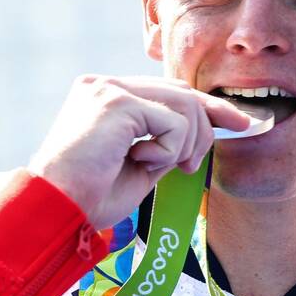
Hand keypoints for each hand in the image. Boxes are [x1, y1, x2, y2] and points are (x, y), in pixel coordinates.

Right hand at [28, 75, 254, 229]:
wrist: (56, 210)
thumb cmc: (91, 196)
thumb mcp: (141, 165)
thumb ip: (167, 142)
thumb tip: (204, 132)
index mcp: (106, 96)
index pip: (169, 91)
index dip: (207, 106)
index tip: (238, 122)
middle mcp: (105, 84)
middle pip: (182, 92)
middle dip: (206, 125)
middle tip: (190, 165)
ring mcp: (109, 89)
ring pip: (184, 105)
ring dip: (185, 144)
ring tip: (162, 166)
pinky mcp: (116, 101)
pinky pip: (173, 122)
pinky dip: (168, 149)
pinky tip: (139, 160)